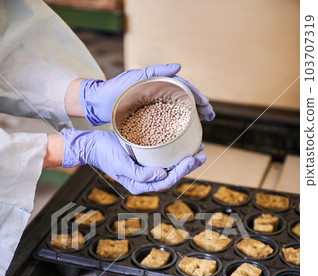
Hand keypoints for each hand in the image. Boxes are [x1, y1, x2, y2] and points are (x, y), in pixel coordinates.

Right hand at [60, 128, 205, 193]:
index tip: (191, 160)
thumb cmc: (104, 154)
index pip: (166, 181)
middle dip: (188, 166)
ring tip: (197, 150)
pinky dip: (174, 152)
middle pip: (172, 175)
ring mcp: (144, 169)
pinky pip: (163, 158)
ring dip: (184, 159)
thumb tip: (160, 175)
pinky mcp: (144, 159)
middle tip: (201, 155)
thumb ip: (140, 174)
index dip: (181, 172)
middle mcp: (144, 179)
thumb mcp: (121, 165)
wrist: (91, 144)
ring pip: (169, 167)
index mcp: (139, 185)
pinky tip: (182, 145)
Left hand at [79, 63, 214, 125]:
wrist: (98, 104)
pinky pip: (167, 122)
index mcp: (158, 84)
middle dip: (199, 107)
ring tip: (203, 123)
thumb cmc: (114, 90)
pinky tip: (185, 132)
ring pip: (178, 111)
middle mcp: (158, 95)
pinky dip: (177, 126)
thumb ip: (155, 71)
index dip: (197, 95)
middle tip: (210, 116)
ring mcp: (154, 107)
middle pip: (184, 100)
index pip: (183, 88)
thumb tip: (179, 67)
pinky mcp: (148, 119)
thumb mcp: (134, 78)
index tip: (205, 105)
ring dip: (192, 116)